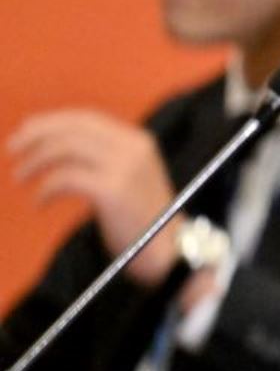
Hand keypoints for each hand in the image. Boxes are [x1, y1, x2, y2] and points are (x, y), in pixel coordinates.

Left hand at [9, 110, 179, 284]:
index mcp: (139, 141)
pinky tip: (40, 203)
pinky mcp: (114, 191)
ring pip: (64, 148)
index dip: (51, 122)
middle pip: (72, 128)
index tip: (25, 132)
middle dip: (35, 135)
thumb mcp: (130, 178)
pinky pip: (65, 179)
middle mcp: (134, 149)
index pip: (86, 118)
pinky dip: (45, 190)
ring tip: (21, 178)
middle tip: (12, 150)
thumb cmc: (144, 221)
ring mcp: (125, 169)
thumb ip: (104, 158)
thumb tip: (55, 145)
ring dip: (35, 162)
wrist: (171, 252)